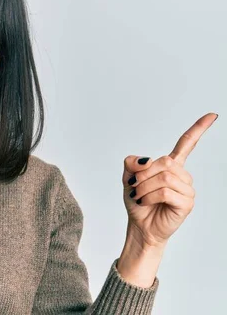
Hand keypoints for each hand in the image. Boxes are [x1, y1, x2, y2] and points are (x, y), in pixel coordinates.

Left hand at [122, 113, 217, 248]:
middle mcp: (183, 175)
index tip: (212, 115)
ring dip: (144, 187)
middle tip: (133, 185)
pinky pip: (166, 192)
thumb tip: (146, 160)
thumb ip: (132, 162)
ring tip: (139, 196)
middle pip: (165, 161)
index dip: (198, 129)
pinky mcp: (187, 203)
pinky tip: (146, 202)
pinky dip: (149, 196)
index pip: (187, 144)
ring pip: (164, 177)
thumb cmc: (137, 201)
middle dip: (143, 174)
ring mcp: (187, 189)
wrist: (139, 225)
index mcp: (171, 166)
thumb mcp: (127, 177)